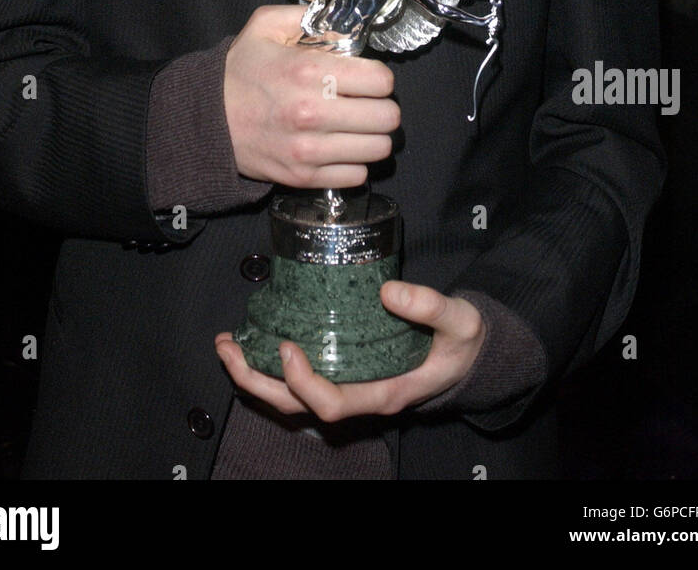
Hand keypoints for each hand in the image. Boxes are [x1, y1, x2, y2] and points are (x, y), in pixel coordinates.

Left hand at [215, 282, 485, 421]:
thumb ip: (431, 306)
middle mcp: (360, 396)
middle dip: (257, 382)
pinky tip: (255, 339)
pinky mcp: (343, 369)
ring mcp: (349, 386)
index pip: (333, 403)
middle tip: (229, 348)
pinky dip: (270, 364)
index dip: (304, 383)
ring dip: (255, 374)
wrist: (468, 354)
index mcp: (385, 391)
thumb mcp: (459, 322)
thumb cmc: (462, 341)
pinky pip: (299, 379)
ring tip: (228, 345)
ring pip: (291, 397)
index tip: (289, 347)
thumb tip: (389, 291)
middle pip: (297, 407)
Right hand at [222, 4, 399, 188]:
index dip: (379, 77)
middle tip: (366, 103)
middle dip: (382, 107)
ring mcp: (309, 149)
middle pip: (387, 117)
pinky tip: (340, 147)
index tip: (367, 78)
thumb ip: (309, 16)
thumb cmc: (239, 73)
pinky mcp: (304, 176)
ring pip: (378, 149)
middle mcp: (313, 113)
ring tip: (356, 126)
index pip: (381, 80)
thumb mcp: (266, 26)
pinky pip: (357, 175)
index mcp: (308, 72)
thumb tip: (345, 23)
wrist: (205, 120)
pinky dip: (355, 162)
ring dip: (373, 136)